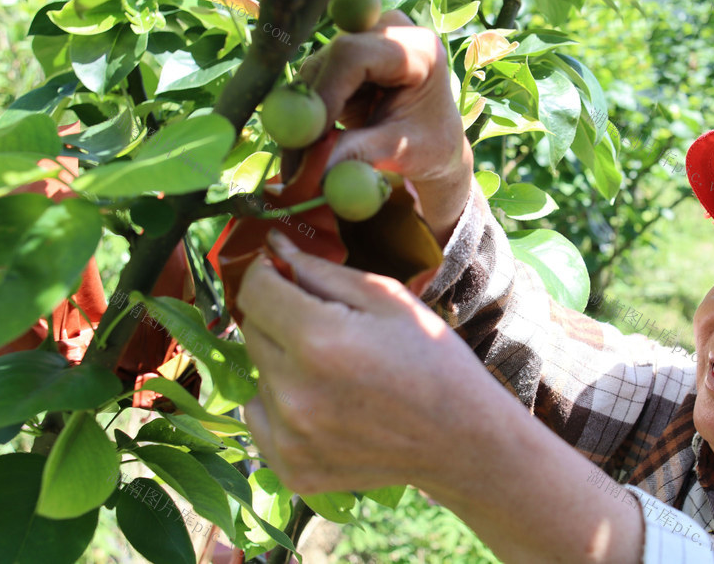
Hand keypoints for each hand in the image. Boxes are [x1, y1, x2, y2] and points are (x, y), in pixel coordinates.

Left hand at [236, 230, 490, 493]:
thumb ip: (322, 270)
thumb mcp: (388, 298)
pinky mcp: (291, 467)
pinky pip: (259, 417)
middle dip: (280, 316)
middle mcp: (294, 390)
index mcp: (318, 339)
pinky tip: (325, 404)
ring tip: (335, 371)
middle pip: (252, 330)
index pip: (255, 290)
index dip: (267, 272)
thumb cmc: (432, 359)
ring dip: (284, 362)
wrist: (461, 439)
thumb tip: (274, 247)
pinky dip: (281, 405)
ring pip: (259, 373)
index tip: (282, 270)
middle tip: (325, 324)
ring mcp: (290, 435)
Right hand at [300, 11, 473, 246]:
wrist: (435, 143)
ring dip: (303, 120)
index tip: (310, 140)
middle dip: (308, 114)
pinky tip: (310, 149)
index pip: (354, 56)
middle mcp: (388, 31)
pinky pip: (312, 84)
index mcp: (416, 49)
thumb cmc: (430, 147)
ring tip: (304, 165)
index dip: (325, 95)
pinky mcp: (344, 57)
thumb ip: (361, 153)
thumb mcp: (401, 152)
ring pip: (313, 74)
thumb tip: (317, 170)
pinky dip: (307, 119)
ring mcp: (363, 39)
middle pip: (328, 62)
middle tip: (295, 164)